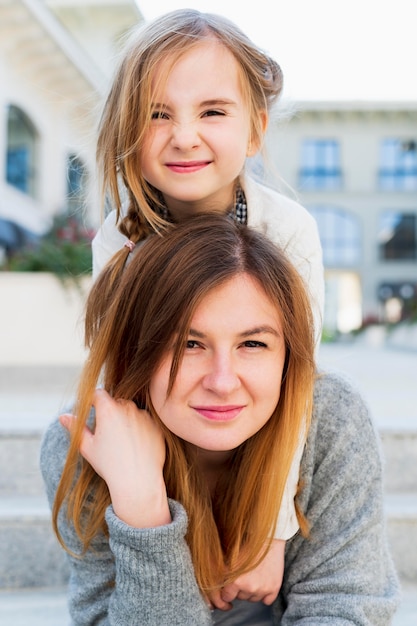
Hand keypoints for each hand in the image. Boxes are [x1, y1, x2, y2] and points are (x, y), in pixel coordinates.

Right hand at [60, 389, 169, 527]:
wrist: (138, 480)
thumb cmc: (109, 465)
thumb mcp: (88, 447)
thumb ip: (76, 428)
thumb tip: (63, 416)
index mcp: (108, 409)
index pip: (98, 394)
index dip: (93, 400)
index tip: (91, 409)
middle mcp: (128, 407)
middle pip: (116, 402)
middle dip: (110, 412)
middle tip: (107, 433)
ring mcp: (144, 415)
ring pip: (132, 411)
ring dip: (126, 419)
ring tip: (123, 443)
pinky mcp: (156, 425)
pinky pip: (146, 421)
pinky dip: (141, 428)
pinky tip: (137, 446)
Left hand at [214, 539, 284, 608]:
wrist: (268, 538)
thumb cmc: (247, 545)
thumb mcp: (229, 558)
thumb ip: (220, 573)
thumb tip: (213, 586)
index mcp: (235, 581)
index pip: (226, 597)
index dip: (227, 590)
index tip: (230, 583)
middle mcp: (249, 587)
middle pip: (240, 597)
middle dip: (240, 589)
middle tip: (244, 574)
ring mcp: (262, 589)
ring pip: (253, 599)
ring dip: (252, 591)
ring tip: (254, 574)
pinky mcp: (274, 589)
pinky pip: (267, 601)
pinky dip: (264, 594)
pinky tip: (263, 581)